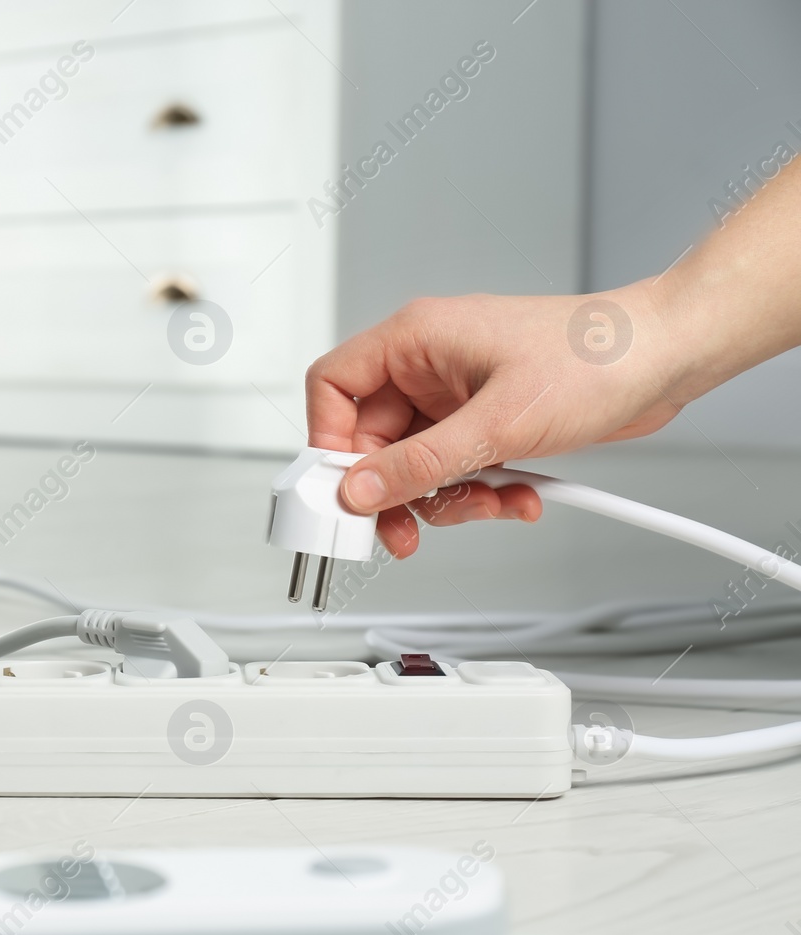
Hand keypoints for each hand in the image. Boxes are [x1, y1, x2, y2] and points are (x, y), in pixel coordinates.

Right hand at [304, 283, 693, 557]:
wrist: (667, 358)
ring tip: (487, 506)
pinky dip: (478, 494)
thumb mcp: (498, 423)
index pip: (334, 388)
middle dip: (395, 491)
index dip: (328, 444)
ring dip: (445, 499)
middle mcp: (428, 366)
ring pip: (415, 465)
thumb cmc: (596, 357)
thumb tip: (361, 491)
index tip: (342, 492)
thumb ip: (421, 463)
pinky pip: (455, 470)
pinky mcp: (486, 421)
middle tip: (402, 532)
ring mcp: (456, 396)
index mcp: (415, 340)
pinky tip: (514, 497)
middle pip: (372, 441)